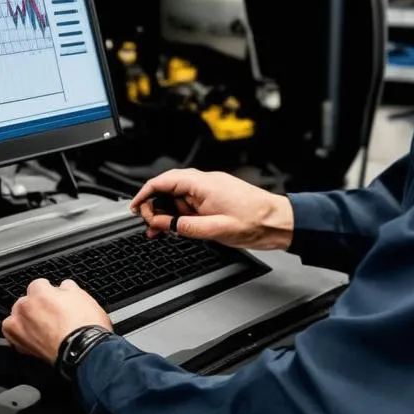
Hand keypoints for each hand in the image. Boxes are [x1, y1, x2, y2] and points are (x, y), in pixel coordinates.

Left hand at [1, 279, 112, 362]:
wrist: (84, 351)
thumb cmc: (85, 326)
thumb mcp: (82, 296)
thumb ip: (68, 287)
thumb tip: (64, 287)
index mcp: (40, 293)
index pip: (38, 284)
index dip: (49, 290)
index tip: (55, 296)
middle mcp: (26, 308)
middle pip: (25, 300)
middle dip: (36, 305)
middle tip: (52, 313)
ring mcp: (20, 327)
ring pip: (15, 317)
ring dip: (24, 319)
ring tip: (40, 325)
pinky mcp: (19, 344)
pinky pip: (11, 335)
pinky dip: (18, 334)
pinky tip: (31, 336)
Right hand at [130, 168, 293, 251]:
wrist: (279, 222)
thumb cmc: (254, 221)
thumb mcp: (214, 230)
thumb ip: (183, 226)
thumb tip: (161, 224)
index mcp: (202, 184)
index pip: (164, 181)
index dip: (145, 193)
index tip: (135, 207)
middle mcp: (205, 183)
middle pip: (169, 189)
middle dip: (154, 206)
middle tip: (147, 225)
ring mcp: (210, 191)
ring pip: (179, 198)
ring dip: (167, 213)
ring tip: (158, 231)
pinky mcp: (215, 199)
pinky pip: (191, 204)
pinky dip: (180, 215)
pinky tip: (176, 228)